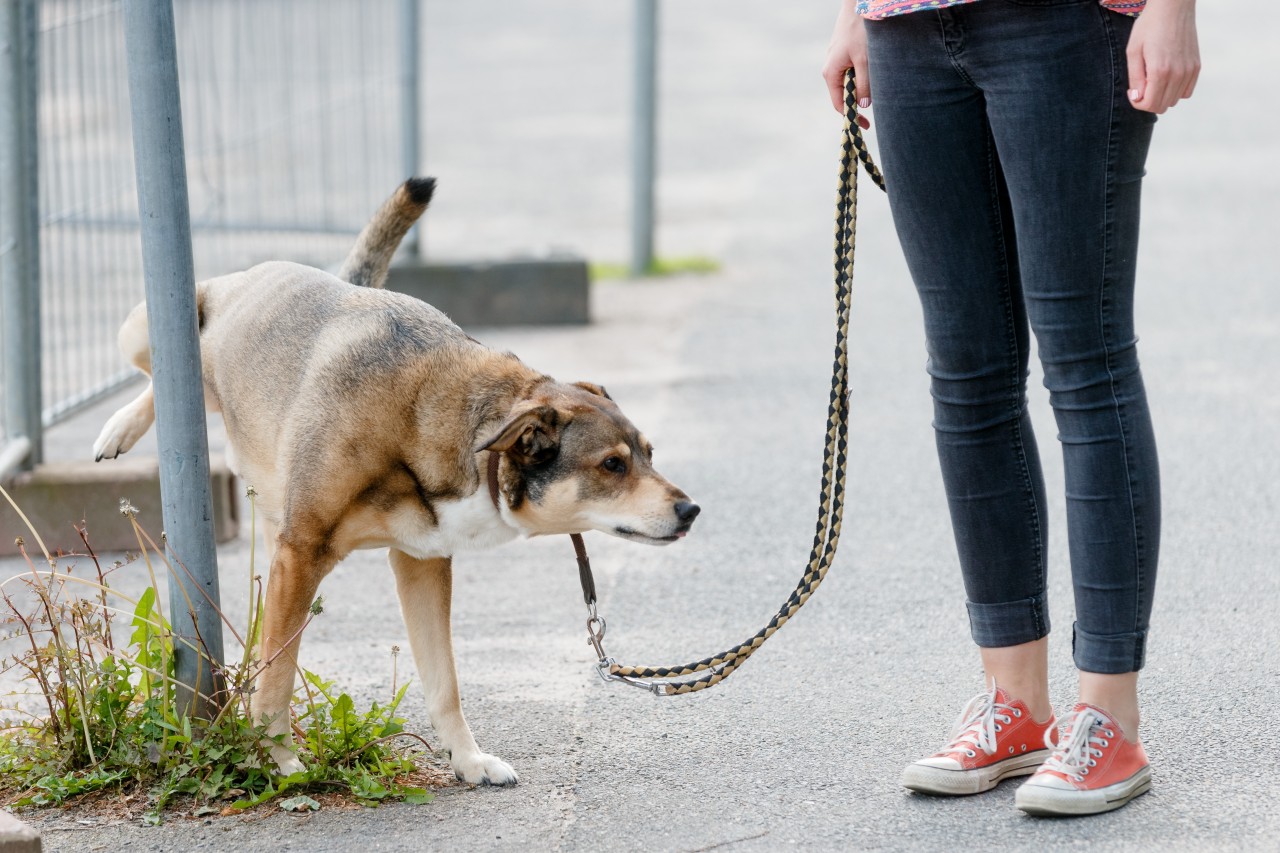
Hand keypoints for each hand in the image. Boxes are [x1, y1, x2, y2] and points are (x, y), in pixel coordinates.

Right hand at [822, 0, 870, 128]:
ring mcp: (837, 59)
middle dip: (858, 103)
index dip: (852, 117)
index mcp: (830, 73)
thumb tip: (862, 106)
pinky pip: (853, 70)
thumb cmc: (860, 30)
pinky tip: (873, 69)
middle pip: (844, 94)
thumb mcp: (865, 59)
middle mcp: (831, 68)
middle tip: (876, 110)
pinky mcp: (844, 52)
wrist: (858, 4)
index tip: (866, 125)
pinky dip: (863, 75)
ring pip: (850, 82)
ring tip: (877, 86)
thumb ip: (864, 84)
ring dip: (863, 87)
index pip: (839, 104)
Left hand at [1126, 0, 1199, 113]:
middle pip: (1162, 106)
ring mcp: (1190, 70)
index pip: (1150, 105)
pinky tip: (1166, 78)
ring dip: (1161, 95)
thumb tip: (1138, 98)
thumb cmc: (1149, 26)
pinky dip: (1175, 90)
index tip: (1133, 90)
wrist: (1173, 7)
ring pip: (1174, 100)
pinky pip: (1186, 91)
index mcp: (1160, 71)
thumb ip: (1135, 78)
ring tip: (1153, 78)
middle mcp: (1178, 73)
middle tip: (1141, 84)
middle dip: (1148, 101)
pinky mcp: (1196, 66)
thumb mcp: (1133, 51)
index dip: (1137, 102)